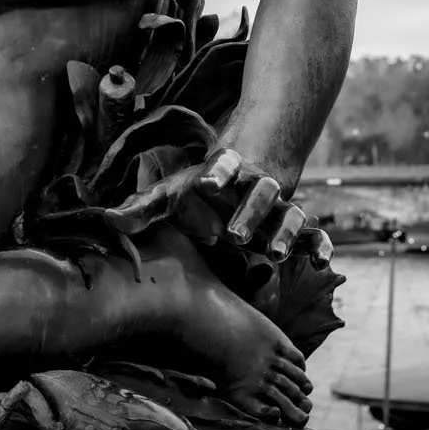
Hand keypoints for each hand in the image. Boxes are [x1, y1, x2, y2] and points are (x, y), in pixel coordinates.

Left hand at [104, 149, 332, 265]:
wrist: (241, 179)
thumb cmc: (199, 191)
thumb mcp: (171, 195)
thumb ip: (143, 208)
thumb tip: (106, 219)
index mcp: (226, 173)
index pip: (223, 166)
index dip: (218, 172)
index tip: (206, 181)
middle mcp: (256, 188)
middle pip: (260, 193)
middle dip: (249, 212)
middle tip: (234, 235)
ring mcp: (278, 209)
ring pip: (289, 216)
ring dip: (284, 233)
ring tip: (275, 255)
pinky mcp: (292, 229)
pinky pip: (312, 235)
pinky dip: (319, 246)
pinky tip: (322, 263)